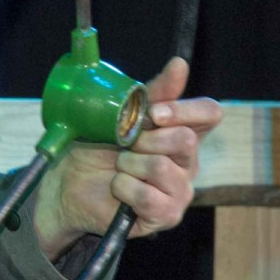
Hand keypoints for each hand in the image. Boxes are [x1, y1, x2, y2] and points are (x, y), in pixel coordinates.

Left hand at [32, 56, 223, 259]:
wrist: (69, 183)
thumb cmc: (98, 147)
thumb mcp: (122, 114)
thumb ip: (154, 92)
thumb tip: (180, 64)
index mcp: (182, 131)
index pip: (210, 113)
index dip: (186, 110)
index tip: (155, 113)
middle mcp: (188, 161)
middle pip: (186, 141)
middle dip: (145, 139)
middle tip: (126, 145)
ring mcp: (180, 190)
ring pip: (162, 168)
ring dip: (129, 165)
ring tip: (119, 168)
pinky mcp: (166, 215)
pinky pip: (149, 196)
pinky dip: (124, 188)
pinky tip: (119, 189)